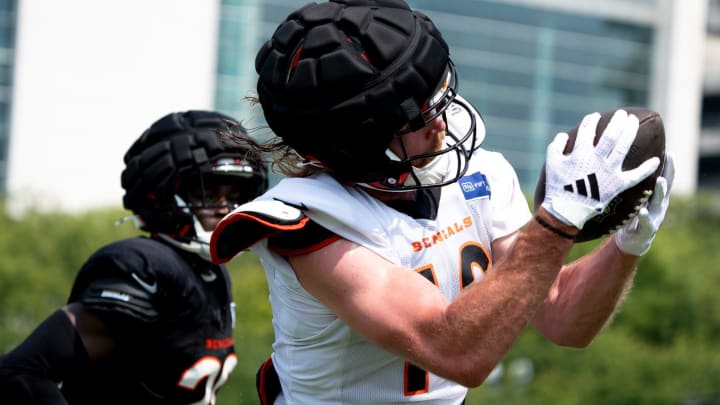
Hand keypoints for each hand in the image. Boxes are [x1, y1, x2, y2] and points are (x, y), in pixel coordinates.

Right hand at [541, 109, 660, 228]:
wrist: (566, 210)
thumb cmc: (557, 186)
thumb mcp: (551, 163)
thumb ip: (556, 146)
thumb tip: (563, 135)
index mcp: (580, 153)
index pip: (587, 131)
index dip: (591, 121)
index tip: (595, 116)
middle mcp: (596, 159)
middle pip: (611, 135)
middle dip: (617, 121)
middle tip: (622, 114)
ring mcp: (609, 171)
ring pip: (623, 147)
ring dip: (630, 132)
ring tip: (634, 122)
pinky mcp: (617, 185)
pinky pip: (635, 176)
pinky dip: (646, 168)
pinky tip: (656, 160)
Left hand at [615, 153, 674, 255]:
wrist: (631, 242)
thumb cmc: (631, 215)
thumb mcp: (633, 199)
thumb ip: (632, 185)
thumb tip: (621, 163)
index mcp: (655, 197)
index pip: (664, 178)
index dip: (668, 166)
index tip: (669, 152)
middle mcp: (658, 206)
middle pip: (665, 187)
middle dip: (668, 172)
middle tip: (668, 159)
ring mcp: (655, 218)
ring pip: (659, 203)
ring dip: (659, 191)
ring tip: (659, 181)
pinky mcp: (647, 230)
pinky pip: (647, 223)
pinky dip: (645, 217)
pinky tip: (642, 211)